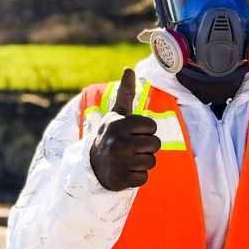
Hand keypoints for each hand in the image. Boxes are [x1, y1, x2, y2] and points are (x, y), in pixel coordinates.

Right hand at [90, 68, 160, 190]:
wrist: (92, 164)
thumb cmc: (111, 135)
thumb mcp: (117, 114)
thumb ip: (126, 93)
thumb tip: (128, 68)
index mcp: (118, 124)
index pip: (152, 126)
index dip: (147, 130)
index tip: (134, 132)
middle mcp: (118, 142)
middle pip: (155, 144)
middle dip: (147, 147)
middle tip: (133, 147)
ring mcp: (119, 162)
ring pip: (151, 162)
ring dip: (143, 162)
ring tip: (129, 158)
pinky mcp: (120, 179)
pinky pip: (144, 178)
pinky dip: (137, 176)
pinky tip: (126, 171)